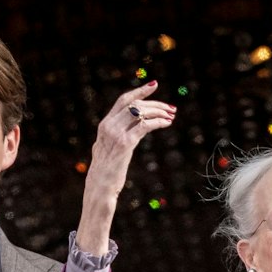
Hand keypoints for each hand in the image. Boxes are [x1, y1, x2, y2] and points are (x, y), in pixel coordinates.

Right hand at [76, 83, 177, 254]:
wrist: (100, 187)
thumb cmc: (106, 171)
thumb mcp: (107, 149)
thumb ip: (113, 136)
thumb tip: (125, 129)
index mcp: (104, 124)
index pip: (123, 100)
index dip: (139, 91)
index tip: (154, 85)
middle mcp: (108, 126)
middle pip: (134, 104)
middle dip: (155, 103)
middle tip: (171, 108)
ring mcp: (116, 134)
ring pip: (141, 113)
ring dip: (159, 112)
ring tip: (172, 116)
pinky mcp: (125, 144)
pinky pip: (144, 126)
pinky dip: (158, 122)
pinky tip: (166, 123)